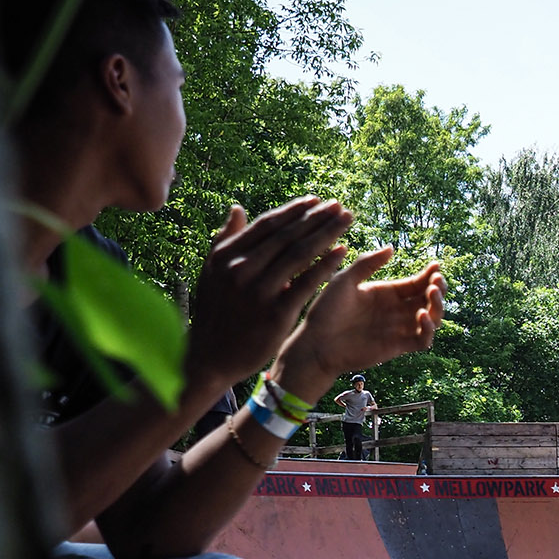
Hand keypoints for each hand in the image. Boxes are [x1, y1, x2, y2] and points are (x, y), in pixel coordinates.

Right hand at [183, 198, 352, 390]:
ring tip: (346, 221)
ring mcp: (258, 291)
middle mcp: (240, 269)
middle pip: (287, 236)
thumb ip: (226, 239)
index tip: (316, 200)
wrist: (211, 357)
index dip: (294, 211)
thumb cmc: (217, 312)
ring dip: (327, 234)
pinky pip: (306, 283)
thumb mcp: (212, 273)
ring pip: (299, 254)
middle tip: (339, 206)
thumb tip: (238, 208)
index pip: (266, 225)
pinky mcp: (275, 313)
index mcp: (225, 255)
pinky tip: (343, 251)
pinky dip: (326, 265)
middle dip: (317, 218)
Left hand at [273, 253, 446, 400]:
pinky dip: (428, 329)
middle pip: (429, 300)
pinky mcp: (397, 347)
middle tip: (437, 282)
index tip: (436, 266)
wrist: (316, 343)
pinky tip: (421, 316)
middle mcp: (395, 311)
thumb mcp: (345, 280)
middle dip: (438, 289)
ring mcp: (398, 329)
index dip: (430, 275)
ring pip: (431, 319)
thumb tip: (391, 247)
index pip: (417, 283)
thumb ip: (367, 264)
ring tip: (431, 294)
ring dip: (438, 307)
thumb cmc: (326, 311)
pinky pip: (422, 340)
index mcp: (386, 293)